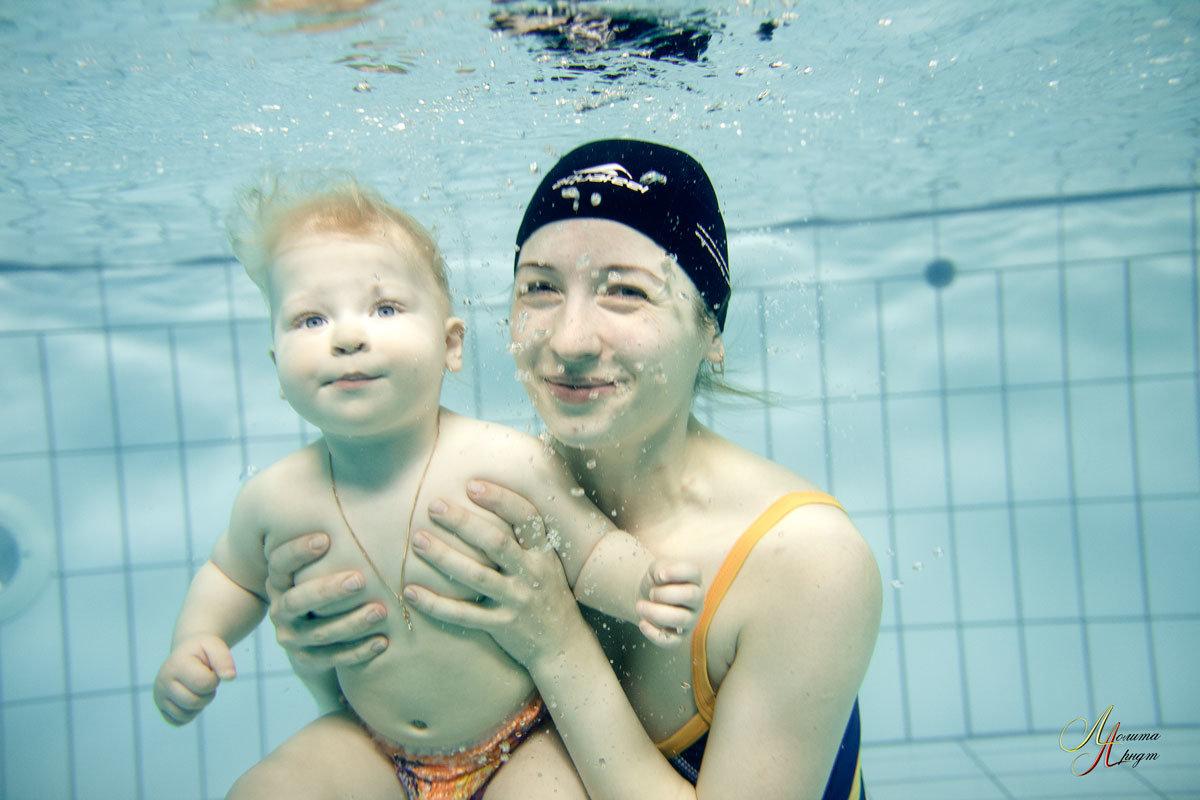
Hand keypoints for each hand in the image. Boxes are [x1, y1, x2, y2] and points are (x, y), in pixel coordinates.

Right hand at [153, 635, 235, 725]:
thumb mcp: (214, 647)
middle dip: (208, 694)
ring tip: (197, 689)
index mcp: (175, 665)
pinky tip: (191, 698)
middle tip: (205, 681)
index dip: (214, 680)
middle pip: (193, 702)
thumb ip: (224, 660)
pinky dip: (190, 714)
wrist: (187, 652)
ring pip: (185, 715)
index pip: (204, 684)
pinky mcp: (161, 707)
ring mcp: (159, 696)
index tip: (210, 670)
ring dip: (199, 705)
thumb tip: (230, 677)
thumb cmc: (202, 651)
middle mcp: (162, 682)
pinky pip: (179, 721)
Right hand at [264, 532, 388, 668]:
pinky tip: (383, 641)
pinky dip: (357, 651)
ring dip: (350, 622)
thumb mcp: (318, 554)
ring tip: (381, 611)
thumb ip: (326, 525)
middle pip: (297, 601)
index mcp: (278, 579)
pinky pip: (332, 658)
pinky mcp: (310, 659)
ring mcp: (293, 637)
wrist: (309, 627)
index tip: (325, 537)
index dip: (297, 551)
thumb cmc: (323, 574)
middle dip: (327, 590)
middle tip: (360, 579)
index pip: (279, 563)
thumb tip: (343, 476)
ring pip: (318, 633)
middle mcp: (281, 609)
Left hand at [403, 481, 588, 667]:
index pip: (526, 518)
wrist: (563, 644)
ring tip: (419, 541)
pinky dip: (436, 604)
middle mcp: (532, 574)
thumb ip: (523, 540)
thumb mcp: (546, 563)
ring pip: (477, 576)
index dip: (500, 499)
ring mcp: (517, 601)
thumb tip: (487, 501)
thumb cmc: (547, 594)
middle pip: (496, 543)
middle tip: (433, 506)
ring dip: (444, 557)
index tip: (471, 485)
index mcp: (544, 554)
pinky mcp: (502, 626)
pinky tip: (412, 591)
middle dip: (463, 522)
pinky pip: (464, 615)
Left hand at [636, 560, 703, 646]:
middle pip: (690, 595)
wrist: (647, 598)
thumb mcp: (656, 569)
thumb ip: (660, 568)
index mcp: (694, 579)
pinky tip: (642, 623)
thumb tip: (662, 575)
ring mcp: (691, 619)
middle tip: (650, 593)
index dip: (677, 572)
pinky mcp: (680, 637)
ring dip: (656, 613)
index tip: (660, 574)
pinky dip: (654, 634)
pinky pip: (672, 641)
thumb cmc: (656, 581)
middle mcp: (697, 600)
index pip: (694, 572)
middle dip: (665, 594)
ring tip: (639, 606)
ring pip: (681, 619)